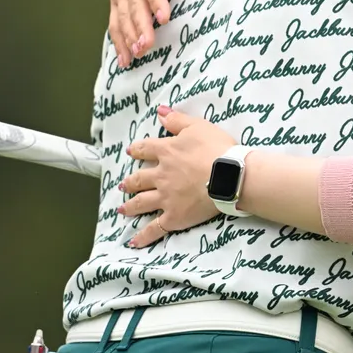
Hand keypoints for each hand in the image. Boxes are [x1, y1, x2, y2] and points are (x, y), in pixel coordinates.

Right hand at [106, 0, 189, 66]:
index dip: (156, 1)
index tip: (164, 18)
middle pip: (135, 5)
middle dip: (141, 27)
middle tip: (147, 46)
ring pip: (122, 16)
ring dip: (129, 37)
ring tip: (137, 56)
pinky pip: (114, 21)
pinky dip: (118, 41)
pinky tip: (124, 60)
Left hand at [122, 106, 236, 246]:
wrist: (229, 175)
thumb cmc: (217, 148)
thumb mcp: (198, 126)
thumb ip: (177, 120)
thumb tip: (160, 112)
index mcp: (166, 152)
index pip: (145, 149)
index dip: (137, 150)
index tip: (131, 152)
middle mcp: (160, 175)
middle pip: (138, 179)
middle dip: (130, 182)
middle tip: (124, 185)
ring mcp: (165, 197)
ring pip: (141, 203)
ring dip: (130, 206)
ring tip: (122, 209)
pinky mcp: (174, 216)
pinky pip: (155, 228)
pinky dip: (144, 236)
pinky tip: (134, 241)